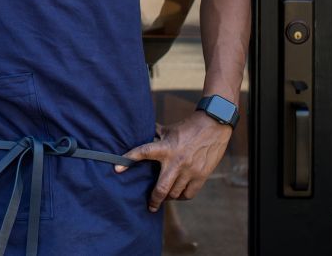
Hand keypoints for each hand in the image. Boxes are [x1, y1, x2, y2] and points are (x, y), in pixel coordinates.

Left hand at [114, 110, 232, 211]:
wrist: (214, 125)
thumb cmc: (188, 127)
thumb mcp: (168, 130)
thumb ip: (154, 135)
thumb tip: (139, 133)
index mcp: (166, 147)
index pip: (143, 152)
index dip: (128, 159)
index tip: (117, 168)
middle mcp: (176, 161)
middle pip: (161, 188)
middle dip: (154, 200)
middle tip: (150, 206)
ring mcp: (189, 170)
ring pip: (174, 193)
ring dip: (168, 197)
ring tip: (165, 196)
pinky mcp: (201, 176)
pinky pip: (188, 194)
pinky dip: (181, 196)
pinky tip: (178, 194)